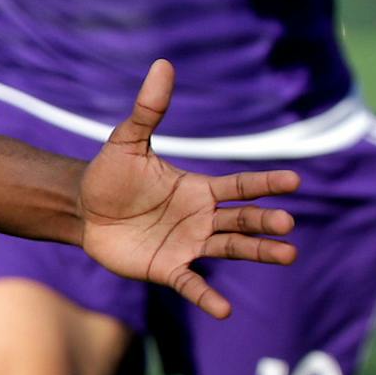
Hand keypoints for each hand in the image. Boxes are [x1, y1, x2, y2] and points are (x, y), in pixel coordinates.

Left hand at [79, 61, 299, 316]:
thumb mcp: (127, 140)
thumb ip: (148, 109)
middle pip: (242, 221)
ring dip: (257, 253)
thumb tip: (163, 64)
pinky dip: (207, 295)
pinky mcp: (167, 268)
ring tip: (286, 255)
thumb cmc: (108, 174)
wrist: (81, 208)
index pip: (241, 187)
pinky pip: (191, 284)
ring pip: (229, 249)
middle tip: (287, 223)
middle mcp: (201, 218)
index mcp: (199, 189)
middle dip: (265, 222)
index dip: (265, 183)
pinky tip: (224, 310)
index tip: (294, 181)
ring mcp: (187, 244)